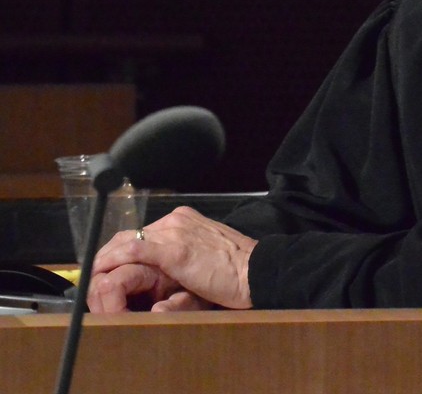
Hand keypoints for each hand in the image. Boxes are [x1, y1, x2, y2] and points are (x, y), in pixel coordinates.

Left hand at [87, 206, 256, 313]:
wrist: (256, 270)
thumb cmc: (238, 269)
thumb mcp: (207, 254)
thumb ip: (187, 254)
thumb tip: (170, 270)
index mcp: (187, 219)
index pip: (144, 231)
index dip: (122, 249)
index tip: (109, 264)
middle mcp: (178, 220)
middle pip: (131, 233)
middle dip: (109, 253)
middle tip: (94, 272)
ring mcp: (176, 232)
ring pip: (127, 240)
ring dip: (106, 258)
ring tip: (92, 274)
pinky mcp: (175, 251)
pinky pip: (134, 250)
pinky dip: (113, 258)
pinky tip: (101, 269)